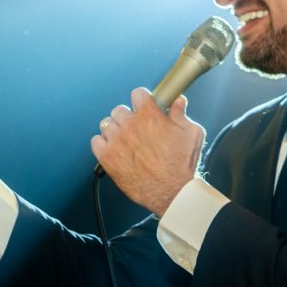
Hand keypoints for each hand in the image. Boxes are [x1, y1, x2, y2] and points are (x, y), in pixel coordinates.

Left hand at [91, 88, 204, 216]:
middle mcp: (131, 126)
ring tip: (125, 141)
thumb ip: (181, 114)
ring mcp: (117, 141)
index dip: (142, 100)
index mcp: (150, 116)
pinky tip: (114, 150)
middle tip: (135, 128)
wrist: (172, 192)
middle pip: (119, 109)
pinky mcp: (108, 157)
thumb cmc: (182, 165)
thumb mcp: (191, 134)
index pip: (137, 94)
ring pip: (107, 124)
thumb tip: (177, 102)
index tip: (143, 106)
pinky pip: (96, 141)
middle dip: (128, 117)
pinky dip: (102, 144)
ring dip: (115, 130)